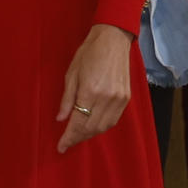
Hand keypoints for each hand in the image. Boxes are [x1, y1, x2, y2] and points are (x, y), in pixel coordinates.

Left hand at [56, 23, 131, 152]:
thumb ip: (67, 99)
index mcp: (90, 91)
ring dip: (90, 135)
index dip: (69, 137)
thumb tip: (61, 119)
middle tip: (67, 143)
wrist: (112, 40)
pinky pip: (113, 120)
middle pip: (91, 128)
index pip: (78, 122)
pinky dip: (102, 127)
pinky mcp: (126, 98)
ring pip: (103, 127)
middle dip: (78, 138)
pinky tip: (92, 127)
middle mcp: (107, 98)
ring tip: (78, 136)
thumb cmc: (88, 53)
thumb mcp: (71, 74)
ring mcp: (119, 99)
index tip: (61, 147)